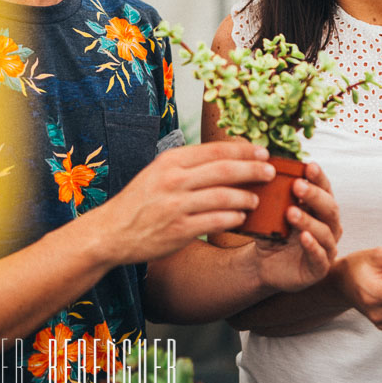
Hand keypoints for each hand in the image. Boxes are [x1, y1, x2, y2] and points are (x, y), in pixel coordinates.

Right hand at [87, 141, 273, 265]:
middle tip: (270, 172)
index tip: (261, 151)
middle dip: (253, 169)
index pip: (214, 150)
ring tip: (256, 199)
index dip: (242, 150)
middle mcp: (174, 180)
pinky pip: (217, 221)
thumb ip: (186, 166)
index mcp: (170, 161)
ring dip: (246, 197)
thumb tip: (224, 159)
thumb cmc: (138, 202)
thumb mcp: (157, 173)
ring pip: (225, 196)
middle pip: (225, 170)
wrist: (111, 232)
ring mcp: (177, 206)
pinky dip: (233, 218)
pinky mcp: (180, 230)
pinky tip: (241, 217)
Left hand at [248, 162, 341, 291]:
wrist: (262, 264)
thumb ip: (272, 194)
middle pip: (329, 208)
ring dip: (308, 220)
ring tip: (290, 212)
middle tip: (297, 185)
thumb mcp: (270, 212)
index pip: (324, 189)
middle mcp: (328, 226)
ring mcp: (327, 248)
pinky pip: (320, 256)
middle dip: (314, 195)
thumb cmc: (271, 233)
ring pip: (325, 232)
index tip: (310, 166)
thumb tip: (261, 167)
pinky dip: (312, 246)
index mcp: (319, 209)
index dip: (319, 178)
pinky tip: (303, 237)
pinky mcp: (319, 268)